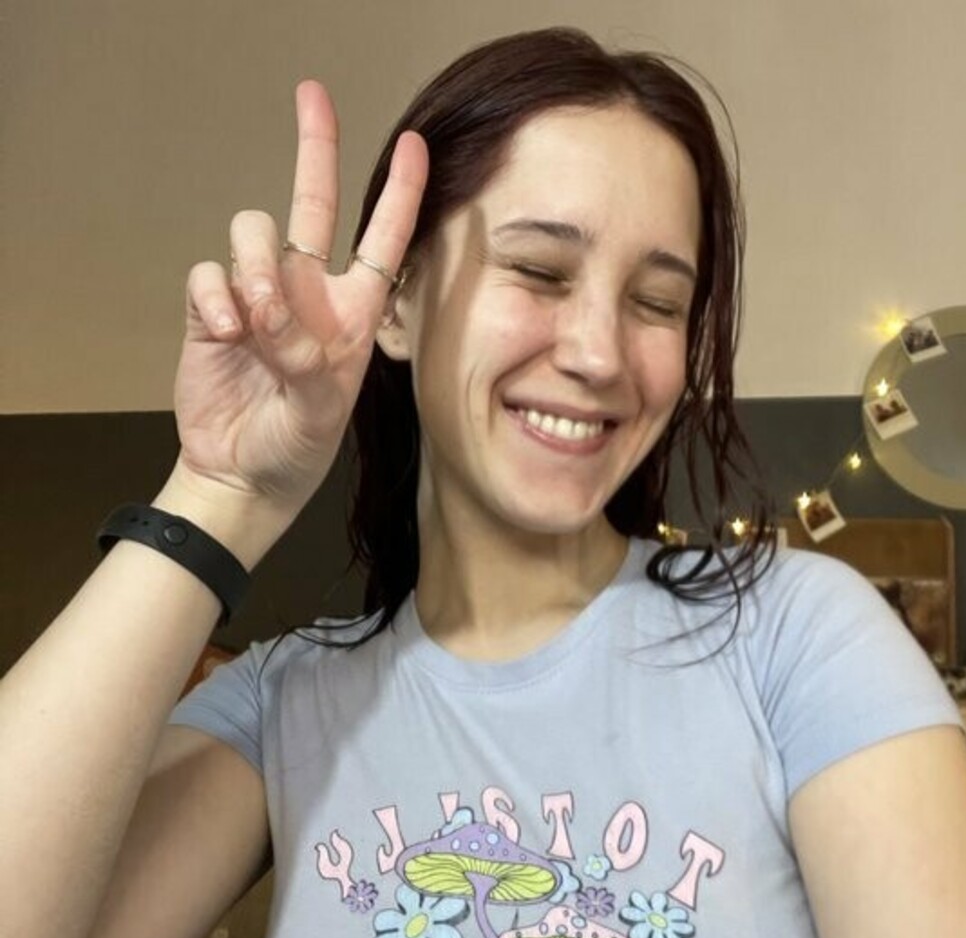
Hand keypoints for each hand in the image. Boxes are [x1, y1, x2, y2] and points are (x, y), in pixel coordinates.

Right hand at [174, 81, 427, 513]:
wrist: (241, 474)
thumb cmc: (297, 448)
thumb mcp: (320, 412)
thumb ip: (304, 358)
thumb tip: (269, 309)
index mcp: (351, 314)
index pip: (381, 243)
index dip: (400, 195)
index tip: (414, 145)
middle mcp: (307, 294)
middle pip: (311, 205)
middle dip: (315, 149)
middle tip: (312, 93)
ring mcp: (258, 297)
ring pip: (253, 234)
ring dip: (254, 267)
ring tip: (255, 322)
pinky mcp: (212, 309)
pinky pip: (208, 273)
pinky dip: (215, 296)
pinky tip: (225, 333)